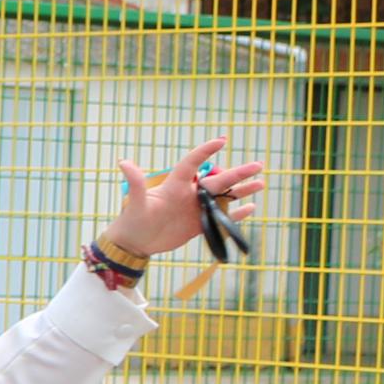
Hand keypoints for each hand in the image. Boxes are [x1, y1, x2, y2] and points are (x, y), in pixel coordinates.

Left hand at [103, 139, 265, 261]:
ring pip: (223, 197)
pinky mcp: (198, 226)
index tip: (222, 140)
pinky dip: (236, 215)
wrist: (134, 243)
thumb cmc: (132, 220)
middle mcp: (189, 194)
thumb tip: (123, 162)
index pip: (193, 163)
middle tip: (258, 165)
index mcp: (175, 185)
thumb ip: (135, 183)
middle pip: (218, 180)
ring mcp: (196, 209)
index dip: (205, 151)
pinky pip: (221, 219)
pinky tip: (251, 208)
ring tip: (261, 183)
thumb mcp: (134, 202)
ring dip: (242, 190)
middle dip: (239, 173)